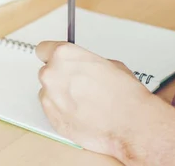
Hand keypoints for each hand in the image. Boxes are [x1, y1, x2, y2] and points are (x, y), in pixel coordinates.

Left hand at [36, 41, 157, 158]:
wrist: (131, 124)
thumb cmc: (124, 94)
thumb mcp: (108, 63)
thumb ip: (85, 62)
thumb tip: (81, 67)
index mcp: (64, 55)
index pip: (43, 49)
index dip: (51, 55)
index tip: (55, 60)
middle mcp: (52, 74)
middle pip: (46, 71)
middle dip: (59, 77)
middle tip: (78, 84)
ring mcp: (49, 97)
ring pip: (48, 92)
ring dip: (60, 95)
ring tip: (83, 102)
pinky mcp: (51, 118)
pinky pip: (51, 109)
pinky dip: (62, 111)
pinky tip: (81, 113)